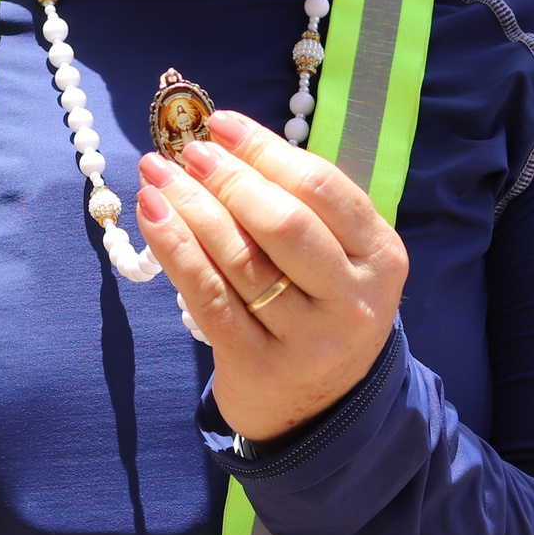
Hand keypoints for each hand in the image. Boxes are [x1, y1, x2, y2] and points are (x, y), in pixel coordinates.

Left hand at [135, 111, 407, 444]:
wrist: (323, 411)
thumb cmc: (320, 310)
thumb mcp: (338, 260)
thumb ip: (301, 206)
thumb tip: (225, 143)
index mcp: (381, 257)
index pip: (321, 188)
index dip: (266, 150)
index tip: (221, 123)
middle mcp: (353, 300)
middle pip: (283, 223)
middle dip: (227, 178)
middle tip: (186, 151)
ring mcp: (309, 339)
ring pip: (240, 258)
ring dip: (191, 206)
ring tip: (156, 174)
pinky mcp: (260, 366)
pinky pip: (208, 296)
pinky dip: (175, 248)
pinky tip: (152, 215)